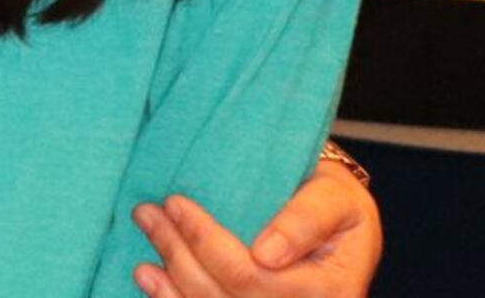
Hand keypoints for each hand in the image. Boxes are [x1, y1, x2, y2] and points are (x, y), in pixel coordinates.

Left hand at [131, 156, 380, 297]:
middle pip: (227, 296)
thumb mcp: (335, 196)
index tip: (177, 203)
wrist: (337, 220)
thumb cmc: (334, 202)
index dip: (207, 243)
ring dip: (169, 276)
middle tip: (147, 212)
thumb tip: (267, 254)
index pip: (254, 277)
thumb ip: (307, 219)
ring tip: (147, 233)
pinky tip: (149, 277)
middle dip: (180, 254)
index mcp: (333, 291)